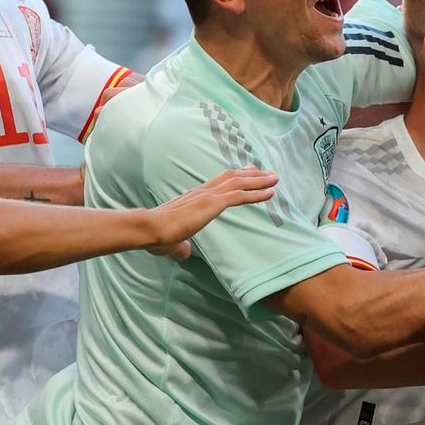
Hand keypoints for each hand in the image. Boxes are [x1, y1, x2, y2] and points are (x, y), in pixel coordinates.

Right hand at [147, 167, 279, 258]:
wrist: (149, 229)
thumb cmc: (156, 236)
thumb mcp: (171, 243)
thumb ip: (180, 246)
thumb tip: (184, 252)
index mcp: (193, 197)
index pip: (217, 183)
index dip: (234, 177)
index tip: (247, 172)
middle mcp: (202, 192)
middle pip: (232, 177)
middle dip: (252, 174)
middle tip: (267, 172)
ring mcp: (208, 196)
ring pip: (239, 183)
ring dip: (260, 180)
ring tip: (275, 179)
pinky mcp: (212, 203)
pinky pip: (240, 196)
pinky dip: (257, 193)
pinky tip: (270, 193)